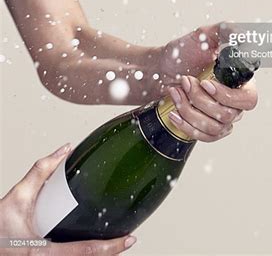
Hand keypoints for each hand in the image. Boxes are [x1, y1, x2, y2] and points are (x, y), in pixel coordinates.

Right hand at [0, 144, 136, 254]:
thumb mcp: (19, 196)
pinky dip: (87, 252)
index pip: (85, 252)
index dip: (111, 247)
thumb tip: (65, 150)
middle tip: (128, 239)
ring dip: (99, 252)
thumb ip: (41, 171)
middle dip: (111, 250)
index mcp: (43, 252)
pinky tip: (95, 244)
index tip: (129, 240)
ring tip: (116, 240)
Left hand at [159, 23, 257, 141]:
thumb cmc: (184, 52)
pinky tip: (175, 113)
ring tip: (176, 91)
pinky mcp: (207, 128)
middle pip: (227, 115)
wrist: (160, 69)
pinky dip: (186, 125)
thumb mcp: (204, 35)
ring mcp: (222, 118)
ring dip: (189, 109)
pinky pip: (204, 137)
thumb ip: (227, 30)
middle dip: (200, 99)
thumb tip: (244, 36)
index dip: (227, 96)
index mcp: (240, 82)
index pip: (249, 100)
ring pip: (213, 127)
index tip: (206, 83)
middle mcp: (235, 102)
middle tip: (185, 81)